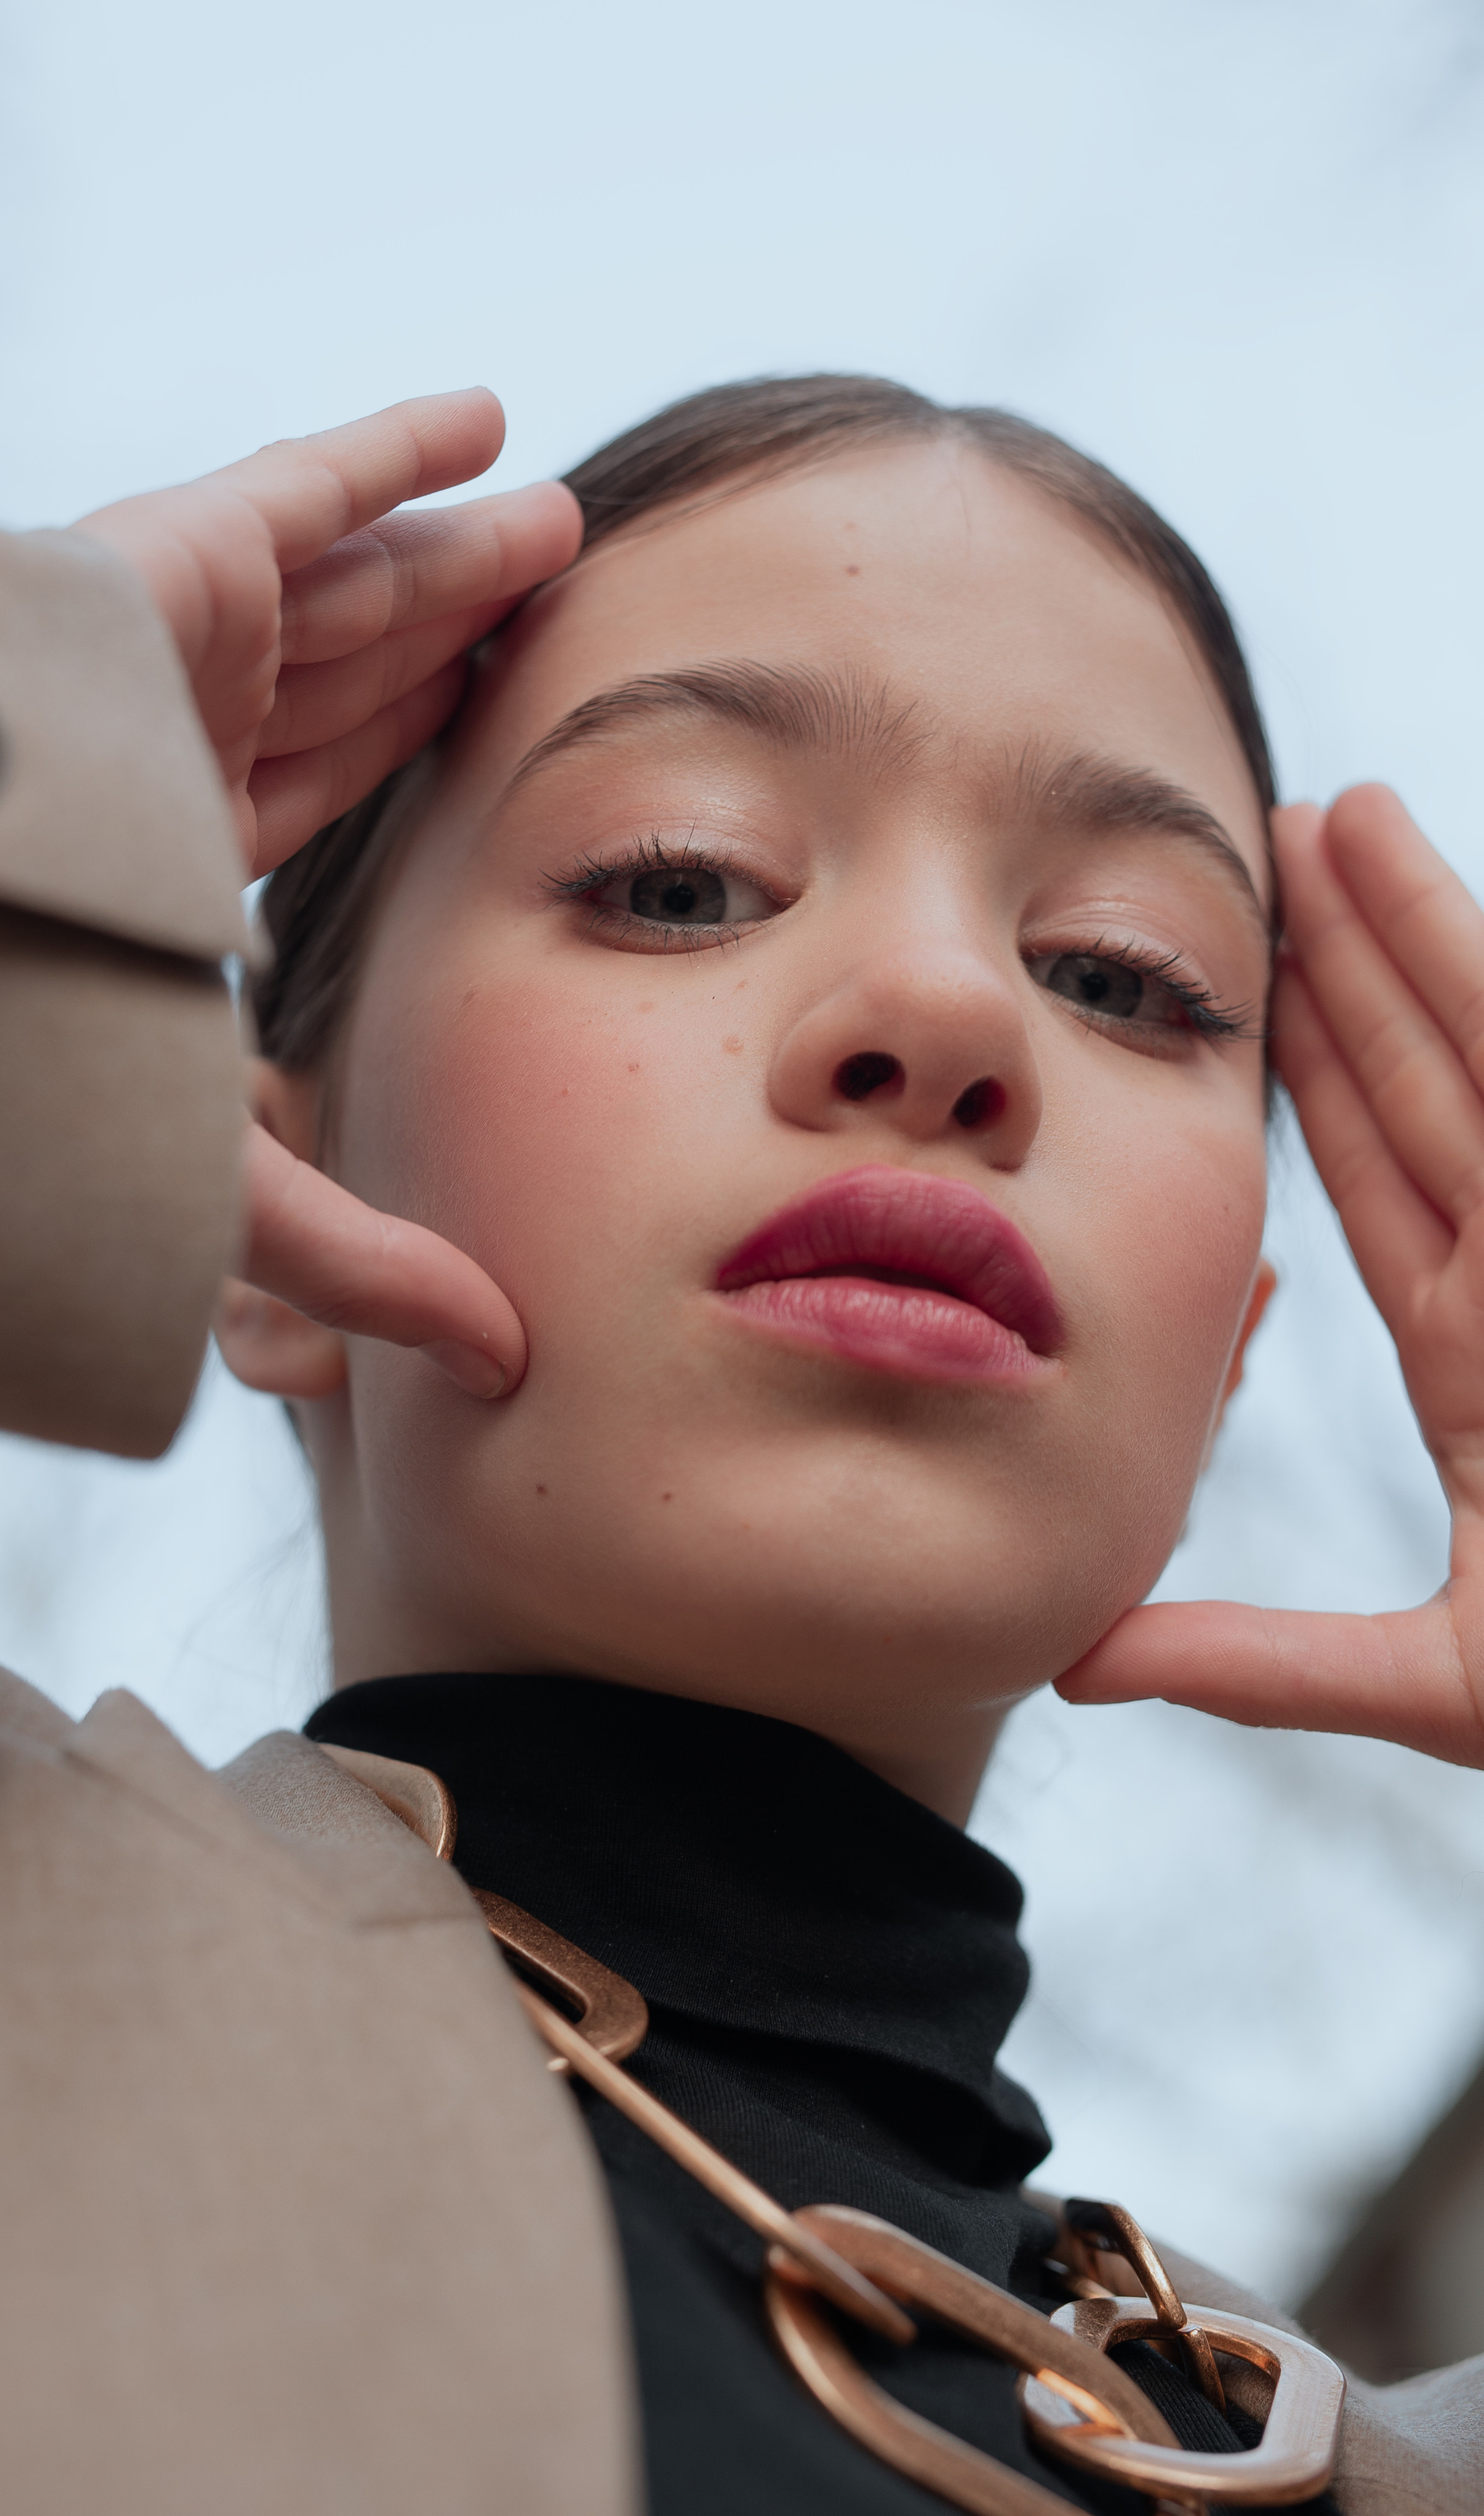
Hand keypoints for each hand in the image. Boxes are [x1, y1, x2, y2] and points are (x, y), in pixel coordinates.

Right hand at [77, 391, 577, 1397]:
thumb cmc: (22, 1063)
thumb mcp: (218, 1179)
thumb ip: (361, 1257)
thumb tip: (507, 1363)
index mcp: (168, 857)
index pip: (319, 798)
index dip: (412, 765)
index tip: (511, 745)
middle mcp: (168, 744)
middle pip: (353, 683)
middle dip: (452, 645)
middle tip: (565, 616)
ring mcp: (161, 649)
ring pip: (349, 589)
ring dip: (456, 558)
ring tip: (560, 530)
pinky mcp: (159, 563)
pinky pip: (304, 486)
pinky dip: (399, 451)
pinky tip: (491, 428)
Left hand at [1058, 784, 1483, 1766]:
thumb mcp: (1432, 1687)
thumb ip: (1259, 1665)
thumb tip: (1080, 1664)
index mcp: (1482, 1365)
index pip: (1381, 1182)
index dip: (1322, 1072)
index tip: (1257, 980)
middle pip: (1438, 1085)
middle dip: (1370, 957)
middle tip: (1293, 831)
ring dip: (1439, 938)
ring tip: (1354, 819)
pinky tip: (1462, 919)